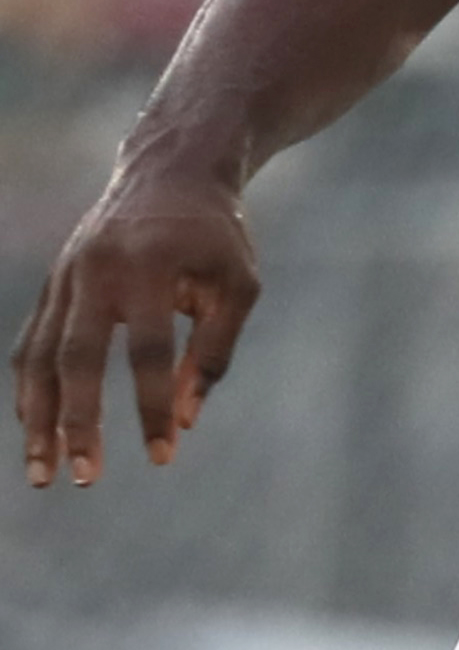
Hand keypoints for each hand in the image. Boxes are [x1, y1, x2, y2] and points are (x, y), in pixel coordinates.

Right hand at [12, 159, 260, 489]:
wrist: (170, 172)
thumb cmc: (216, 236)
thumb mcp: (238, 285)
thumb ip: (214, 350)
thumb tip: (185, 420)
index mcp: (148, 268)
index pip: (148, 354)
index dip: (153, 407)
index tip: (163, 456)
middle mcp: (96, 272)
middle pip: (77, 360)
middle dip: (78, 423)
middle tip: (86, 477)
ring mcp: (65, 277)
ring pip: (41, 357)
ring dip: (38, 418)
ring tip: (42, 474)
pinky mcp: (53, 284)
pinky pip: (32, 342)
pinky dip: (29, 388)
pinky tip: (32, 428)